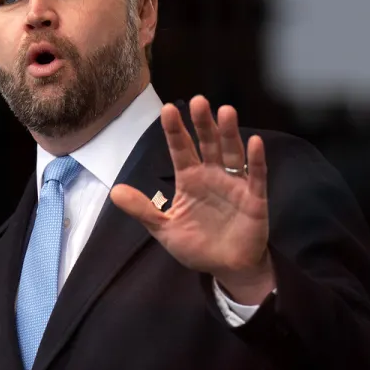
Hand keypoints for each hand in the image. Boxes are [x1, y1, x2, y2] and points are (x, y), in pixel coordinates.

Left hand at [110, 96, 274, 304]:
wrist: (227, 268)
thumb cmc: (197, 244)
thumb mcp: (164, 229)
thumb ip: (143, 209)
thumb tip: (114, 192)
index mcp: (190, 179)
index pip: (180, 149)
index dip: (175, 130)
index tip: (167, 109)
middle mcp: (212, 175)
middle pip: (207, 144)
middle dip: (203, 123)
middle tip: (198, 101)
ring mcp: (234, 184)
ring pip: (231, 153)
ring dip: (229, 133)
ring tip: (226, 111)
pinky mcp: (254, 198)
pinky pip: (256, 176)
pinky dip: (256, 160)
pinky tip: (255, 142)